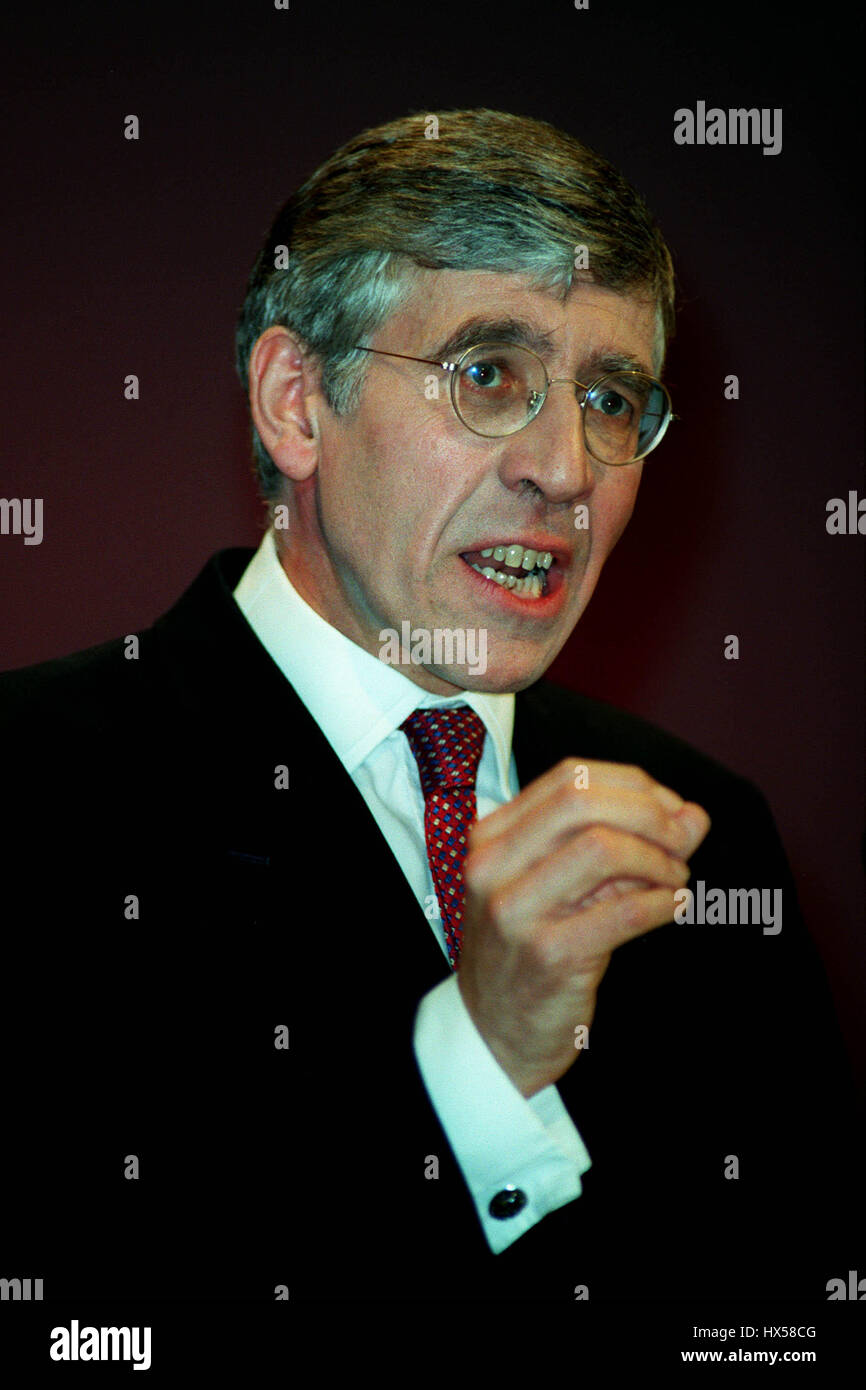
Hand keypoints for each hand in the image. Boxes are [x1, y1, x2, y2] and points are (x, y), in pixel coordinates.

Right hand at [457, 759, 710, 1096]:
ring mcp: (516, 911)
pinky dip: (661, 901)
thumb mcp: (561, 887)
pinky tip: (673, 904)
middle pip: (584, 801)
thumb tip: (692, 816)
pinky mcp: (549, 955)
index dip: (633, 785)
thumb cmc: (528, 953)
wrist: (494, 1034)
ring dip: (658, 859)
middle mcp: (494, 866)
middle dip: (649, 812)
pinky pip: (624, 911)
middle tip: (681, 838)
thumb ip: (623, 844)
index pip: (570, 777)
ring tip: (674, 879)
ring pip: (603, 848)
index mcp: (492, 838)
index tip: (669, 808)